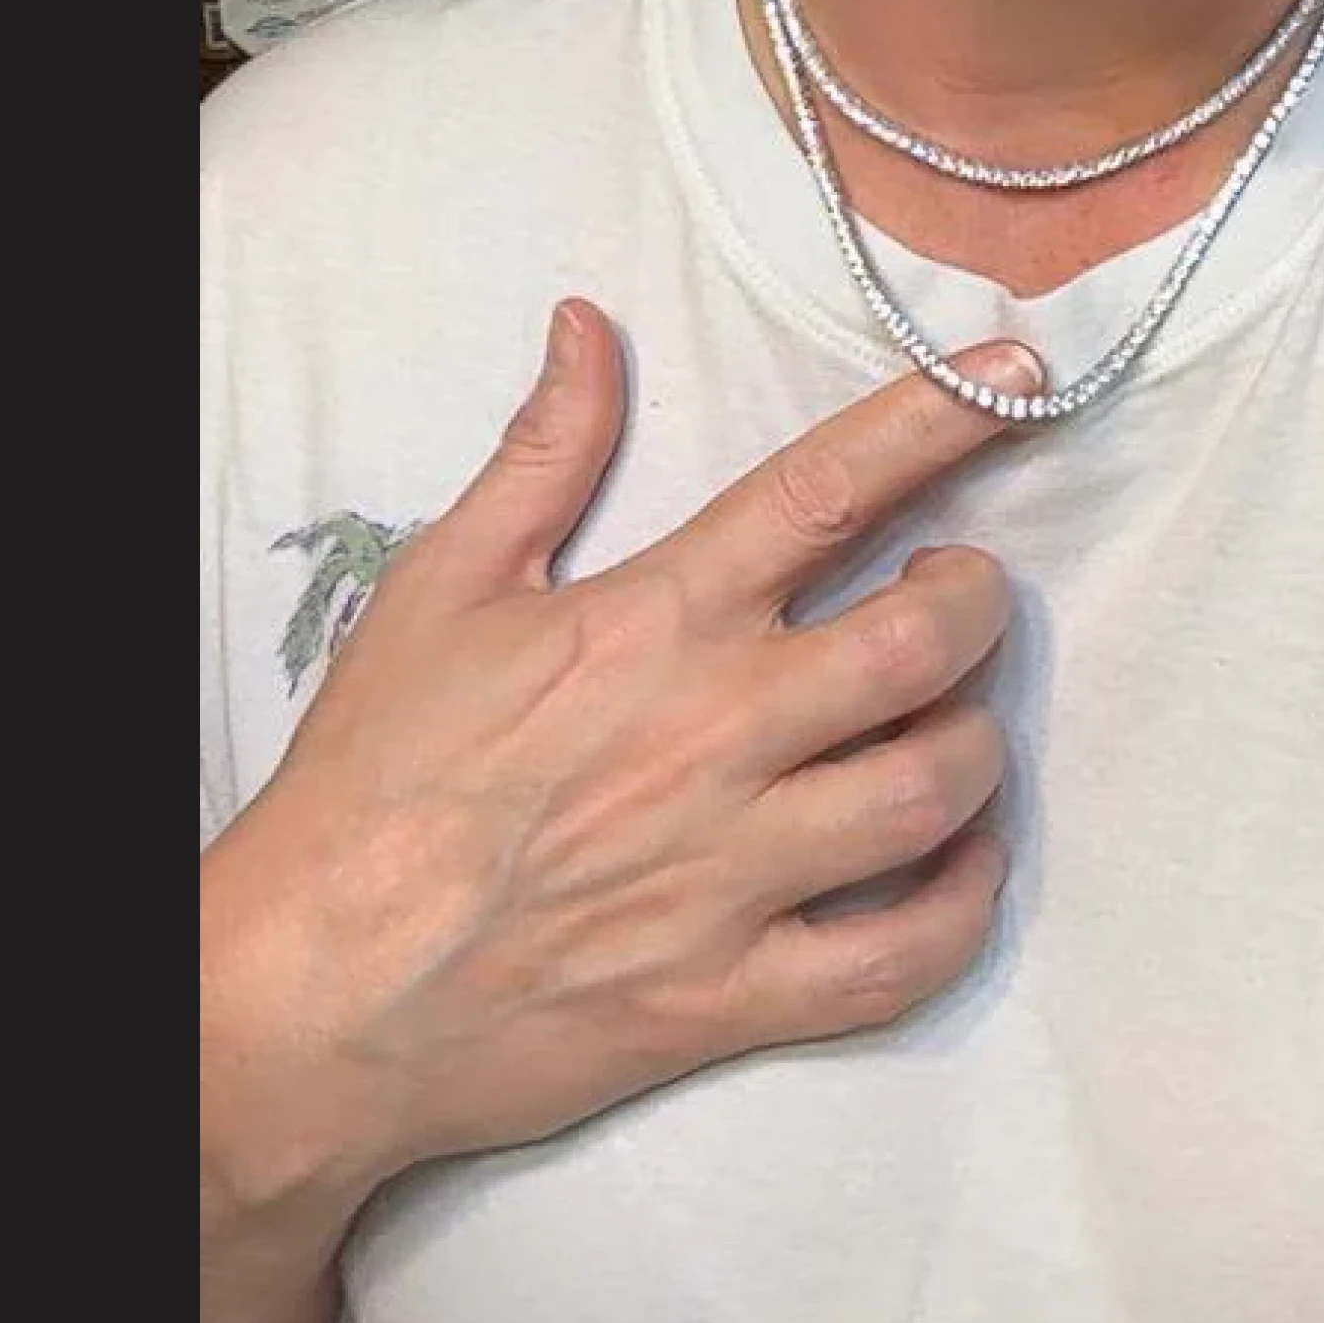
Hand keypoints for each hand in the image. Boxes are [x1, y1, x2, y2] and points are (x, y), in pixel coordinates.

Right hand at [201, 301, 1041, 1199]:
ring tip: (952, 722)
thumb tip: (590, 326)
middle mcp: (716, 734)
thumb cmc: (372, 782)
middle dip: (980, 597)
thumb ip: (543, 452)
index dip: (940, 414)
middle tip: (962, 588)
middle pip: (927, 640)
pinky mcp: (730, 997)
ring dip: (975, 746)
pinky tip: (956, 864)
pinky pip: (898, 960)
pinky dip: (958, 908)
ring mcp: (732, 872)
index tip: (1016, 372)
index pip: (829, 489)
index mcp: (656, 620)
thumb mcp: (442, 586)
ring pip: (932, 791)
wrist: (306, 996)